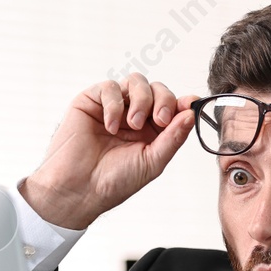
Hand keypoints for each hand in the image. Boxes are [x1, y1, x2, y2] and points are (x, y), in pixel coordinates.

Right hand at [21, 74, 196, 230]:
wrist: (79, 189)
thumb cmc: (114, 181)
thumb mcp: (152, 161)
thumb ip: (173, 137)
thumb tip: (191, 114)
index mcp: (152, 131)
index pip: (172, 106)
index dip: (182, 102)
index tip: (189, 105)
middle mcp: (134, 115)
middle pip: (157, 89)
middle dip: (163, 100)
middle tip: (160, 120)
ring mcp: (114, 107)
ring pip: (136, 82)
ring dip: (141, 99)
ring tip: (132, 125)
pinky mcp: (92, 101)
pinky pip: (109, 87)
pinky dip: (114, 105)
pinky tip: (110, 126)